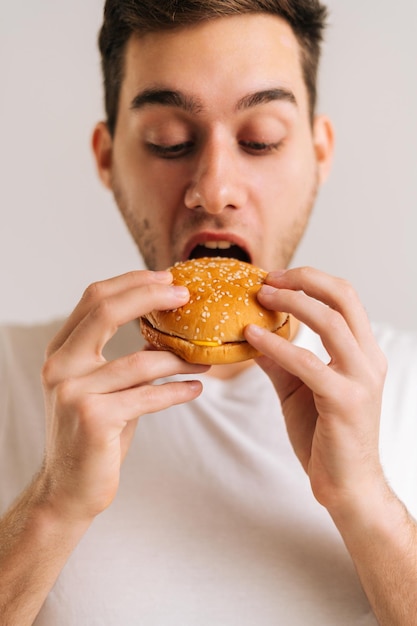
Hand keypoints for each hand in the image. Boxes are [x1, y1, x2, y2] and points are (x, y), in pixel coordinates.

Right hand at [40, 270, 207, 520]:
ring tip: (205, 359)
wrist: (68, 488)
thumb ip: (123, 358)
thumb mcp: (100, 387)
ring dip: (180, 358)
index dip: (132, 282)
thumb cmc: (92, 434)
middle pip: (106, 311)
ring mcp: (74, 391)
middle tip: (187, 295)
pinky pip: (148, 395)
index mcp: (61, 351)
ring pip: (140, 360)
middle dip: (150, 296)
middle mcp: (61, 365)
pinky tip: (196, 388)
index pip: (94, 298)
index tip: (168, 278)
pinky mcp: (94, 418)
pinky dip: (177, 390)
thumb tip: (165, 331)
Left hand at [244, 267, 386, 514]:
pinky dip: (277, 345)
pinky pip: (307, 362)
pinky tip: (252, 337)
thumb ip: (280, 361)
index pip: (344, 299)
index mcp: (362, 353)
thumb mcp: (298, 389)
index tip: (275, 277)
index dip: (311, 280)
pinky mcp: (344, 401)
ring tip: (261, 296)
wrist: (346, 486)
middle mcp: (368, 360)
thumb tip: (252, 335)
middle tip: (268, 278)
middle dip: (305, 280)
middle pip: (344, 297)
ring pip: (331, 322)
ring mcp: (360, 379)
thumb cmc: (325, 436)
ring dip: (292, 302)